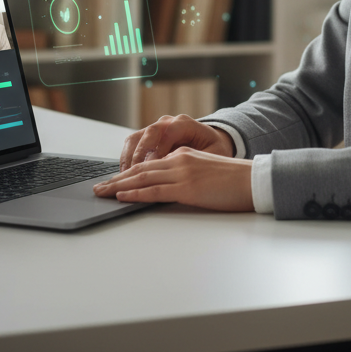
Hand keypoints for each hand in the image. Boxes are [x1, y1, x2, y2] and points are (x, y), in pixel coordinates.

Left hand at [93, 146, 253, 210]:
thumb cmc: (233, 181)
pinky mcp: (187, 188)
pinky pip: (155, 190)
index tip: (113, 181)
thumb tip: (168, 185)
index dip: (128, 173)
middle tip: (98, 188)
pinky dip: (136, 193)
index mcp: (182, 155)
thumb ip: (185, 173)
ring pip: (142, 178)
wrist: (252, 180)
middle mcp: (178, 160)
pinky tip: (123, 196)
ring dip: (119, 187)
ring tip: (102, 193)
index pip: (148, 164)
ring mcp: (181, 173)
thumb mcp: (204, 171)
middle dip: (116, 179)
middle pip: (139, 170)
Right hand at [118, 114, 234, 170]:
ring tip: (125, 176)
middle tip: (136, 172)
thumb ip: (197, 159)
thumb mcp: (213, 153)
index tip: (156, 164)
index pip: (169, 131)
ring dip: (129, 157)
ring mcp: (155, 129)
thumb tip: (182, 170)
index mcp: (185, 124)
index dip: (161, 148)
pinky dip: (126, 158)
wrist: (211, 141)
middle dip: (141, 153)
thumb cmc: (213, 149)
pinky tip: (125, 174)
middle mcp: (167, 123)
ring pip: (136, 137)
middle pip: (149, 133)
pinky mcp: (146, 138)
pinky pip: (131, 144)